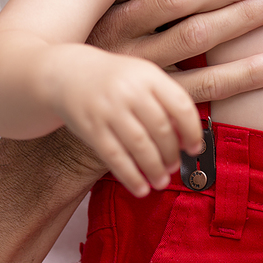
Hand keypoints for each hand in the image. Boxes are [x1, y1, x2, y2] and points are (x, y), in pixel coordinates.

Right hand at [53, 47, 201, 197]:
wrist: (68, 74)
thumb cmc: (115, 80)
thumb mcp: (142, 76)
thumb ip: (164, 100)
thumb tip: (187, 137)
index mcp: (148, 75)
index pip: (180, 105)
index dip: (192, 131)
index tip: (194, 147)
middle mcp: (130, 91)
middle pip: (161, 129)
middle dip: (172, 154)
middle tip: (175, 166)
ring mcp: (109, 109)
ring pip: (140, 146)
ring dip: (155, 169)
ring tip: (161, 181)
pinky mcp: (92, 128)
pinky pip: (115, 157)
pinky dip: (131, 176)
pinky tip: (140, 188)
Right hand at [88, 0, 262, 102]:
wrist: (72, 101)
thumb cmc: (106, 40)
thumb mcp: (111, 3)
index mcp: (110, 0)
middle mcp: (120, 32)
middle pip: (179, 0)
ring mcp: (140, 68)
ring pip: (197, 37)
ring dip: (244, 18)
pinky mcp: (159, 101)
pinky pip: (209, 87)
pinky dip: (250, 73)